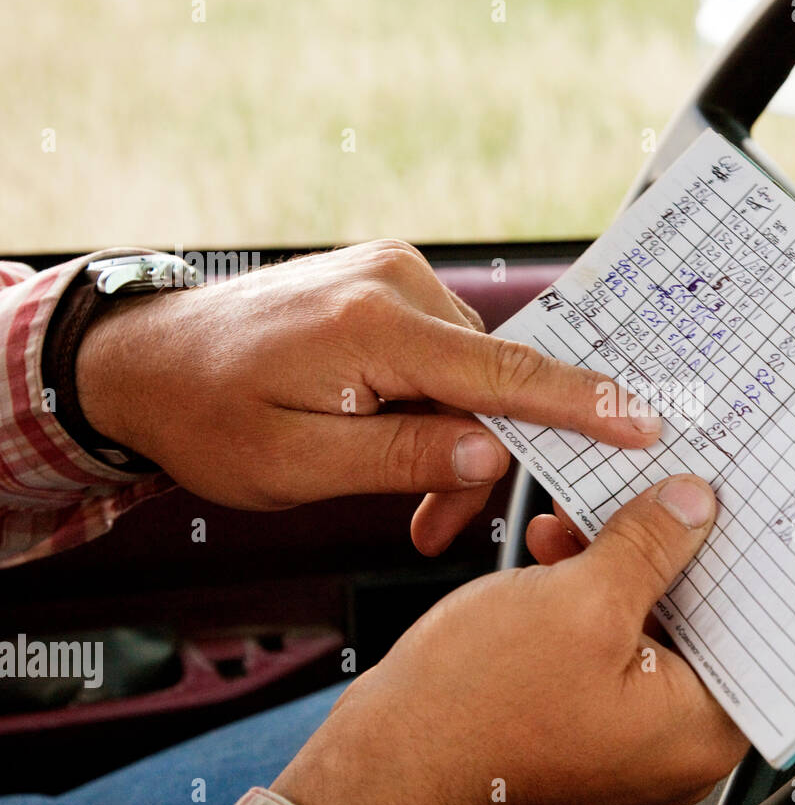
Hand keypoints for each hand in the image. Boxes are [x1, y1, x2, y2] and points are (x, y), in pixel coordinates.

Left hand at [75, 240, 660, 553]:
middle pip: (489, 383)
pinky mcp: (386, 284)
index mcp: (375, 328)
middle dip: (478, 457)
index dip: (580, 405)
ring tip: (400, 490)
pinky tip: (391, 435)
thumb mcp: (297, 465)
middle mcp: (396, 284)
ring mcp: (392, 276)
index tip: (642, 424)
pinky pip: (442, 351)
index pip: (504, 373)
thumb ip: (402, 458)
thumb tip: (490, 456)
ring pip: (470, 373)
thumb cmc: (206, 416)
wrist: (143, 358)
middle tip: (436, 529)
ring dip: (451, 435)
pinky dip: (432, 402)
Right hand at [270, 474, 748, 804]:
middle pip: (706, 620)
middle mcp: (672, 737)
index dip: (748, 558)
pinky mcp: (583, 712)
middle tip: (668, 493)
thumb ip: (650, 545)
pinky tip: (560, 550)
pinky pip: (610, 638)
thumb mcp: (580, 600)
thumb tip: (691, 506)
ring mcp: (625, 727)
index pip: (759, 630)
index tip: (741, 505)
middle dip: (678, 551)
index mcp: (698, 728)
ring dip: (624, 563)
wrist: (385, 760)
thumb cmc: (474, 710)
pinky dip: (591, 592)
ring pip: (653, 621)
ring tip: (591, 521)